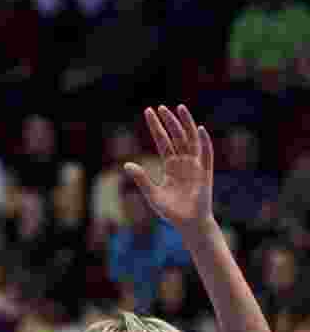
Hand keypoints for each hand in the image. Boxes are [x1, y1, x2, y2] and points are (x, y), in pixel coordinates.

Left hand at [125, 105, 213, 232]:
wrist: (189, 224)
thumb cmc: (171, 211)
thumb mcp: (152, 194)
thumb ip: (141, 179)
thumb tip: (126, 164)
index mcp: (170, 166)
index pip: (162, 141)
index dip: (156, 127)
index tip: (148, 112)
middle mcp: (183, 162)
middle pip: (176, 136)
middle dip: (169, 122)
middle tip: (160, 107)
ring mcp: (195, 166)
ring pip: (190, 140)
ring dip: (186, 124)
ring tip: (179, 108)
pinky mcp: (205, 174)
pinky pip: (206, 155)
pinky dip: (204, 142)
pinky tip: (200, 129)